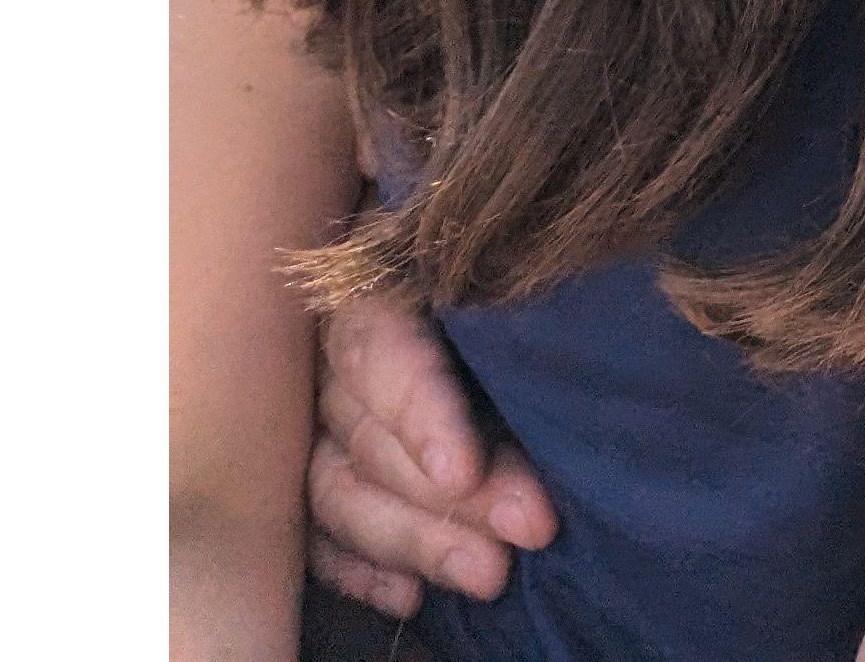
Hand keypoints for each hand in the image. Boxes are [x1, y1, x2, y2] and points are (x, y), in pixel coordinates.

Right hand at [306, 288, 556, 617]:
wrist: (485, 266)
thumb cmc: (504, 270)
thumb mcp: (503, 280)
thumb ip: (511, 322)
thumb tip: (553, 387)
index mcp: (371, 287)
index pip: (380, 352)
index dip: (421, 414)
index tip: (466, 470)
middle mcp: (327, 360)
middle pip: (371, 437)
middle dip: (449, 496)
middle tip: (529, 528)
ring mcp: (310, 427)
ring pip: (341, 494)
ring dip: (417, 543)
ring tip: (490, 576)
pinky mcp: (313, 480)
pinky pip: (319, 539)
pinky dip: (364, 573)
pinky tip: (412, 599)